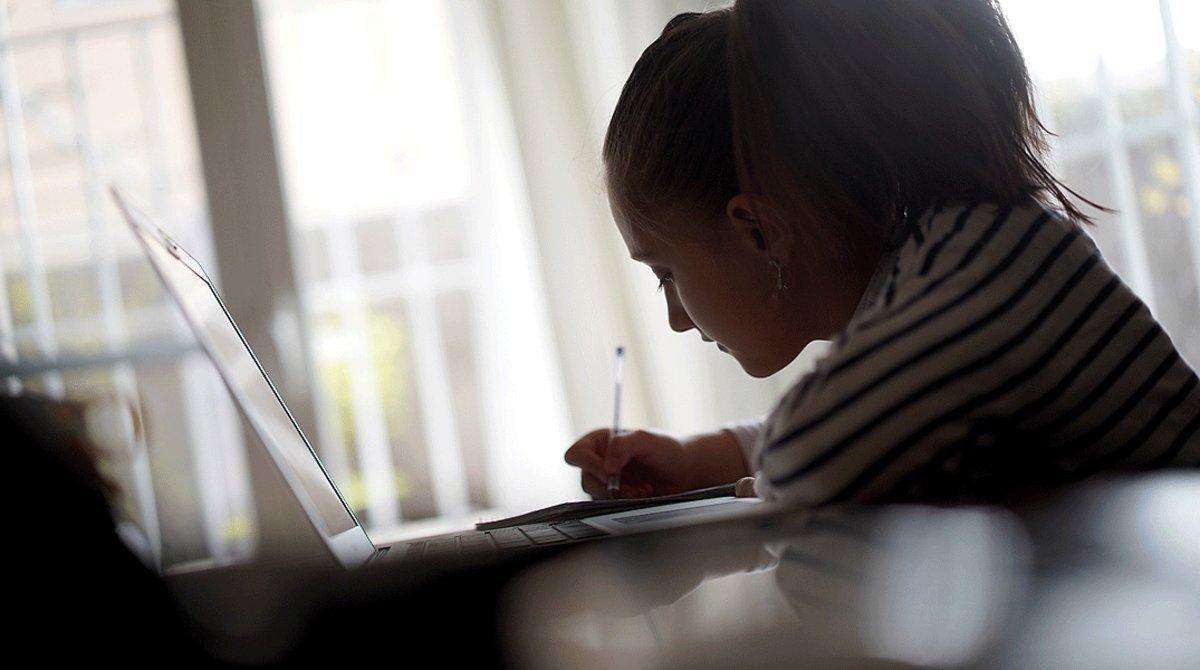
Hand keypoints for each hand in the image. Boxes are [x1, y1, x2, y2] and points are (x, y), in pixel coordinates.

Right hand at [564, 428, 694, 498]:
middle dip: (608, 487)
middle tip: (629, 489)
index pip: (577, 454)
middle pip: (586, 480)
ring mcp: (608, 481)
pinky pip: (610, 506)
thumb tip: (606, 467)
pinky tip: (644, 495)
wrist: (686, 470)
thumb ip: (623, 445)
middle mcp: (600, 461)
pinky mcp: (617, 497)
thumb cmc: (668, 448)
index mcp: (601, 441)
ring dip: (619, 496)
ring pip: (597, 496)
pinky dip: (626, 503)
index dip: (588, 465)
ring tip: (642, 490)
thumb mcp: (647, 439)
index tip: (609, 473)